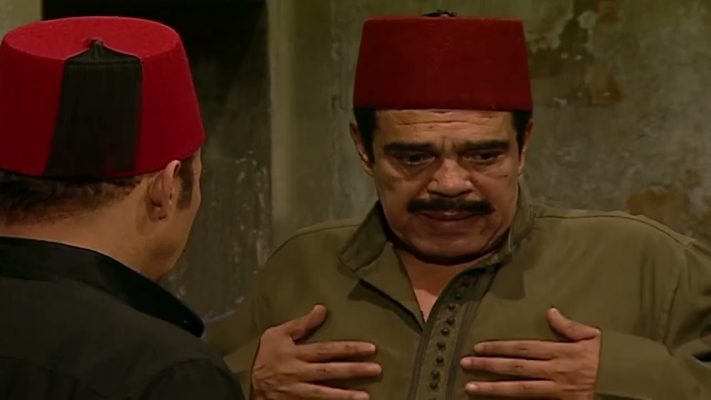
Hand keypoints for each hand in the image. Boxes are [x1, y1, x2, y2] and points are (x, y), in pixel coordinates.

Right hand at [251, 305, 381, 399]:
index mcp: (295, 353)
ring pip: (323, 394)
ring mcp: (297, 391)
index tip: (370, 348)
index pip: (326, 350)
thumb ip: (301, 324)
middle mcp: (297, 372)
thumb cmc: (266, 356)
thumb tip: (322, 309)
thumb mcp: (277, 334)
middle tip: (376, 369)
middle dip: (353, 370)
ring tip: (365, 396)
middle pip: (329, 371)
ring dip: (345, 395)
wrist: (247, 384)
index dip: (348, 349)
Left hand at [460, 308, 600, 398]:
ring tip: (470, 388)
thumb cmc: (614, 358)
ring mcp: (558, 390)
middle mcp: (555, 371)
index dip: (498, 347)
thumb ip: (569, 326)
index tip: (478, 346)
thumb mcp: (594, 336)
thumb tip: (550, 311)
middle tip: (464, 363)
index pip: (522, 348)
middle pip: (514, 368)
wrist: (635, 383)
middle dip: (487, 366)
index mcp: (560, 351)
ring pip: (519, 390)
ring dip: (493, 388)